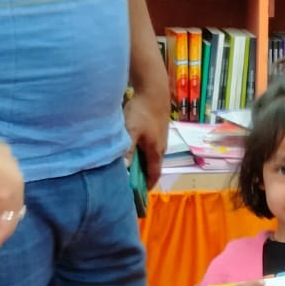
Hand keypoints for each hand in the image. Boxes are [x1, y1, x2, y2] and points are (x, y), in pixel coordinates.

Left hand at [123, 74, 169, 190]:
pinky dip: (142, 153)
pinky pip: (150, 147)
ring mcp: (160, 138)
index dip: (147, 186)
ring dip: (142, 164)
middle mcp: (161, 148)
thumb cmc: (142, 112)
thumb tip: (123, 170)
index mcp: (156, 151)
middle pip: (153, 167)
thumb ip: (127, 150)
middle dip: (143, 176)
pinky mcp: (157, 130)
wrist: (154, 90)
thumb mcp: (131, 131)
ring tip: (129, 168)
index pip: (154, 175)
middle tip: (129, 183)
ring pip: (151, 156)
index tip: (138, 194)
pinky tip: (132, 149)